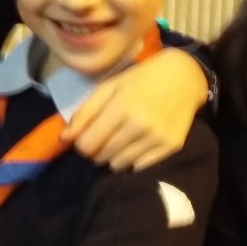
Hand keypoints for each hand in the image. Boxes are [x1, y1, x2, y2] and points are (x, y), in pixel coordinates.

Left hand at [63, 48, 207, 171]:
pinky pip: (140, 167)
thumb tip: (63, 139)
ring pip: (119, 164)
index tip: (87, 135)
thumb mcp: (108, 88)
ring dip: (114, 156)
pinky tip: (137, 143)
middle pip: (102, 156)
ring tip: (121, 139)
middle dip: (97, 149)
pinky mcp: (171, 147)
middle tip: (105, 135)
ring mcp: (157, 138)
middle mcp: (140, 125)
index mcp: (120, 107)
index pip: (87, 144)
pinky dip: (133, 159)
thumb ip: (84, 112)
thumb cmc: (140, 80)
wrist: (183, 78)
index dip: (81, 143)